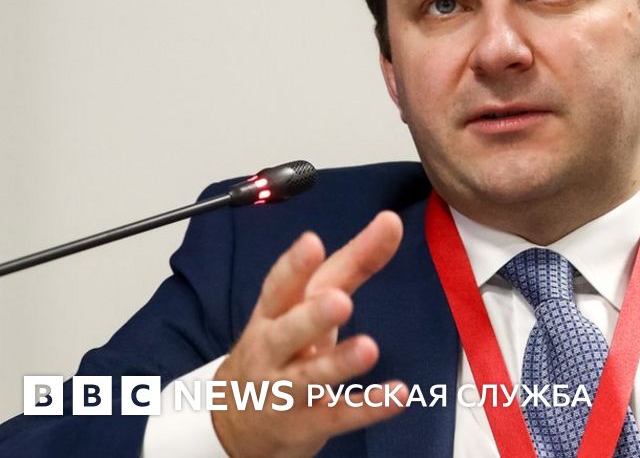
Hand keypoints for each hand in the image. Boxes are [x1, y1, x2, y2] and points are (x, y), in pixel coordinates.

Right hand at [211, 212, 407, 457]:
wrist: (236, 421)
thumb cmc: (284, 344)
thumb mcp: (310, 301)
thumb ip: (353, 261)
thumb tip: (391, 221)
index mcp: (272, 313)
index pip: (279, 287)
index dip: (294, 266)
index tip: (311, 242)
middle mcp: (273, 349)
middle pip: (288, 332)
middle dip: (312, 317)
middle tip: (340, 300)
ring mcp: (286, 389)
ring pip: (310, 377)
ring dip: (339, 363)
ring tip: (369, 348)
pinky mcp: (307, 423)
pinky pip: (338, 415)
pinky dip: (368, 406)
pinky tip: (397, 395)